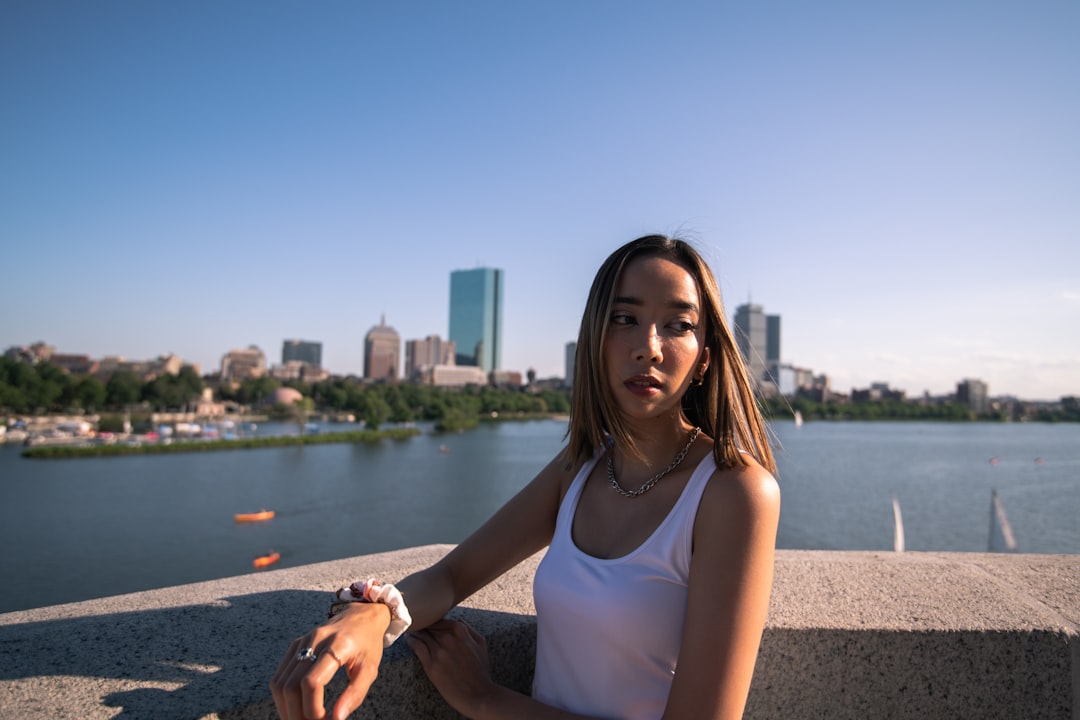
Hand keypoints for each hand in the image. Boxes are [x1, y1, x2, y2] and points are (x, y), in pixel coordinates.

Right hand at [269, 602, 389, 719]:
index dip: (313, 709)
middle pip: (291, 685)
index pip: (312, 682)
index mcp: (337, 645)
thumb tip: (337, 719)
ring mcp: (302, 642)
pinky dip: (283, 697)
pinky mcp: (295, 645)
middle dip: (297, 714)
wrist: (361, 616)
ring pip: (280, 682)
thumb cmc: (368, 644)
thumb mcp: (370, 669)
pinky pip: (280, 675)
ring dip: (286, 708)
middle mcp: (315, 640)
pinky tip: (295, 707)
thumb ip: (355, 694)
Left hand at [406, 618, 497, 717]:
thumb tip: (456, 621)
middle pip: (430, 626)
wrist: (478, 695)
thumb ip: (468, 629)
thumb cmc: (480, 671)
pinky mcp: (431, 665)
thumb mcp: (480, 644)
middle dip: (423, 625)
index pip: (440, 619)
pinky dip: (411, 641)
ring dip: (416, 631)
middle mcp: (448, 638)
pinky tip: (409, 639)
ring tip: (411, 631)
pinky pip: (417, 647)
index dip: (432, 620)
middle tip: (417, 625)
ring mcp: (439, 651)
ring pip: (422, 634)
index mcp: (461, 631)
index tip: (427, 621)